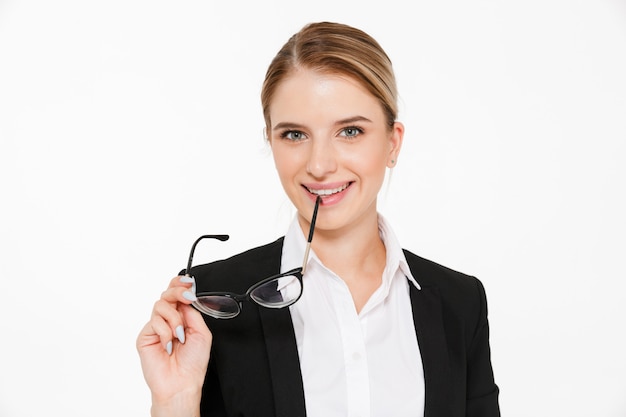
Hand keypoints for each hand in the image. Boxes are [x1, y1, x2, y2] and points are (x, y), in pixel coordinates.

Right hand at [137, 276, 211, 414]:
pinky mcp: (145, 336)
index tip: (189, 281)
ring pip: (160, 305)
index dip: (180, 283)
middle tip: (187, 297)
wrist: (182, 383)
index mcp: (182, 317)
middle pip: (167, 294)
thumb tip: (185, 298)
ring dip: (174, 319)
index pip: (177, 294)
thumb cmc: (193, 363)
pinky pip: (155, 322)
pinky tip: (169, 345)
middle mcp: (168, 319)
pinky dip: (166, 332)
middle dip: (178, 292)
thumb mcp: (201, 332)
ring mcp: (156, 327)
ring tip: (180, 335)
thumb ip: (193, 313)